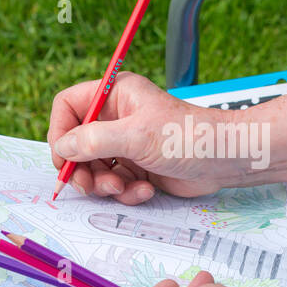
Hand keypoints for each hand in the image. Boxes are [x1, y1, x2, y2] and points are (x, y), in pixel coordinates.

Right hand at [48, 72, 234, 202]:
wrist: (225, 160)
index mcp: (114, 96)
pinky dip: (125, 191)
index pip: (68, 106)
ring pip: (93, 169)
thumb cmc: (188, 136)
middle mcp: (116, 118)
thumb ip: (94, 141)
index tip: (64, 158)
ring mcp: (126, 144)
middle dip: (83, 169)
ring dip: (104, 184)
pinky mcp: (137, 167)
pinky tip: (145, 190)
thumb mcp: (137, 136)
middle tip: (90, 186)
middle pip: (76, 144)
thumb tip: (62, 148)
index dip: (60, 132)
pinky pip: (115, 183)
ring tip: (123, 187)